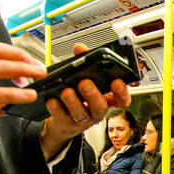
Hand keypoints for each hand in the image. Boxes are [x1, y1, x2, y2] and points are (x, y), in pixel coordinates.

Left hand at [39, 44, 132, 159]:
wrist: (62, 117)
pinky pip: (62, 118)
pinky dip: (56, 108)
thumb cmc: (77, 93)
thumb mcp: (84, 76)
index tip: (117, 81)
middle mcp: (97, 110)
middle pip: (100, 106)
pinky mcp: (68, 125)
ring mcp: (83, 120)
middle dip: (93, 94)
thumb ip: (84, 61)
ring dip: (73, 102)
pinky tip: (51, 100)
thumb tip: (80, 49)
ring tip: (66, 91)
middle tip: (84, 82)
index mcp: (107, 98)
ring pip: (81, 113)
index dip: (122, 92)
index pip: (122, 99)